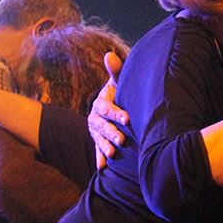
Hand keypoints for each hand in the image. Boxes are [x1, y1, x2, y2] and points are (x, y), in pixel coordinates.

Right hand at [88, 52, 126, 169]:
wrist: (117, 104)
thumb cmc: (121, 91)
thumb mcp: (119, 81)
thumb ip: (116, 71)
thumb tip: (109, 55)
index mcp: (101, 102)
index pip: (106, 107)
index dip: (115, 112)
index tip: (127, 118)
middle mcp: (95, 117)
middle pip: (101, 125)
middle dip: (111, 132)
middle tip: (122, 139)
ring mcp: (96, 130)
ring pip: (99, 139)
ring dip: (105, 146)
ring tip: (113, 154)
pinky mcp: (99, 141)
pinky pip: (98, 150)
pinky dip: (100, 158)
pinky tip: (103, 167)